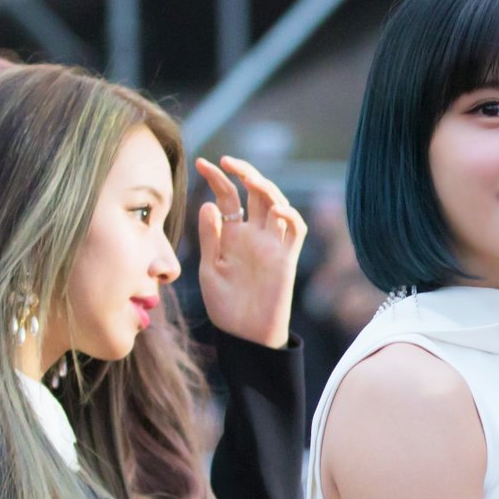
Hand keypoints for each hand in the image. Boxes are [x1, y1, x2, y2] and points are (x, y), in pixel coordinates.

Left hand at [194, 155, 302, 348]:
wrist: (244, 337)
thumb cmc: (226, 307)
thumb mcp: (210, 269)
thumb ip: (211, 237)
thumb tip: (208, 203)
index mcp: (233, 235)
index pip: (228, 197)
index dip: (218, 178)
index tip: (202, 163)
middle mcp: (254, 235)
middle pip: (256, 193)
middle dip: (245, 172)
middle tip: (228, 161)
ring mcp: (272, 245)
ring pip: (277, 204)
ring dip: (266, 187)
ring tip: (249, 179)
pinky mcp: (287, 259)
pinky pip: (296, 231)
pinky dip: (289, 215)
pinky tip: (275, 209)